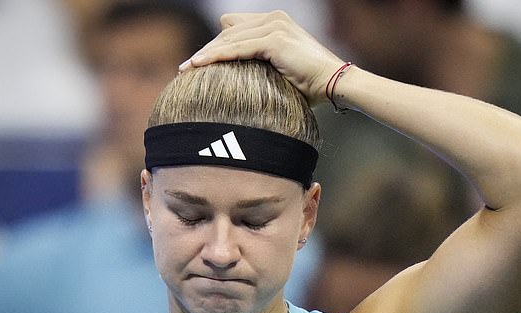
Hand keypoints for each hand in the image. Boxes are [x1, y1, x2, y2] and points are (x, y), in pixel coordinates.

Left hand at [179, 11, 344, 105]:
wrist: (335, 84)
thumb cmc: (312, 86)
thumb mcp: (282, 72)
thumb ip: (262, 67)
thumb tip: (240, 84)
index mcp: (275, 23)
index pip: (235, 30)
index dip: (216, 46)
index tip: (198, 64)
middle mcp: (273, 19)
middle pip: (228, 32)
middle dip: (206, 51)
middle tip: (185, 68)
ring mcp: (274, 26)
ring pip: (229, 39)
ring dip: (206, 55)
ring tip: (186, 69)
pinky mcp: (274, 38)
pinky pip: (238, 48)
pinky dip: (217, 57)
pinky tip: (199, 65)